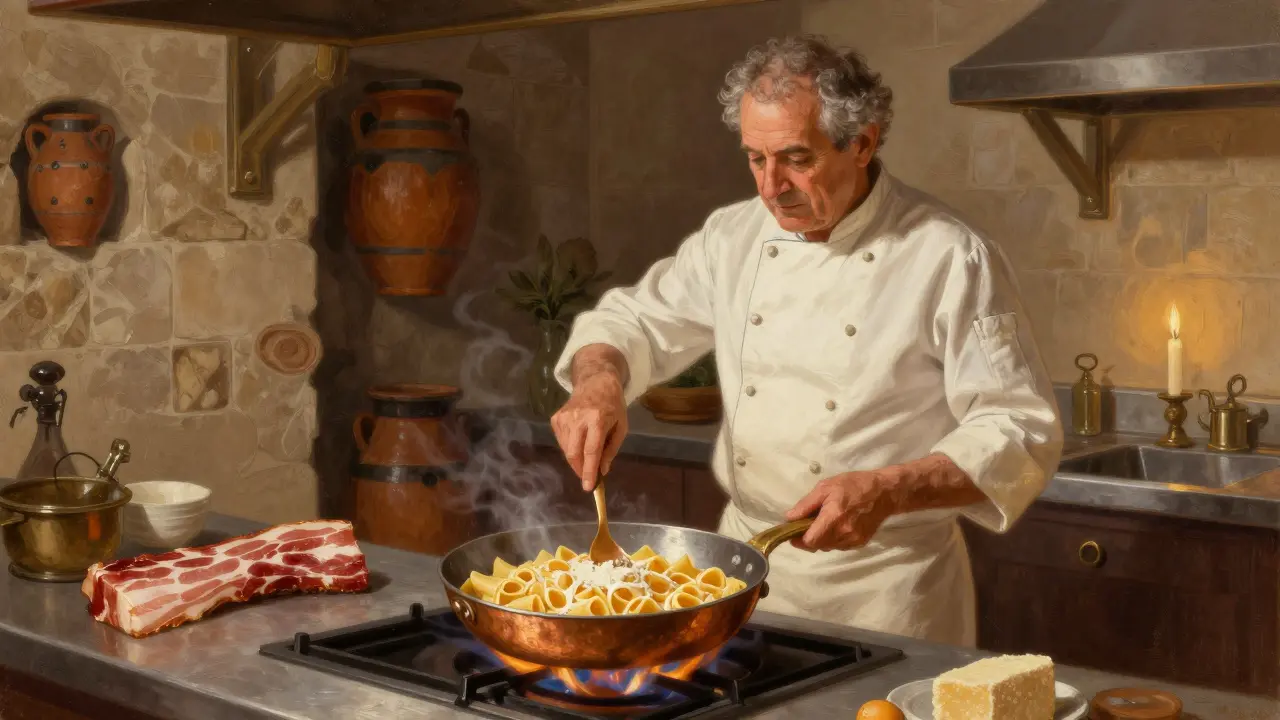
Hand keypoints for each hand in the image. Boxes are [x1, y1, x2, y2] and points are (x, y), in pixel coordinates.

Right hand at [550, 373, 627, 490]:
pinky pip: (562, 442)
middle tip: (588, 478)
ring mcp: (564, 417)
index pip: (591, 450)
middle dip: (580, 470)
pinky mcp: (556, 418)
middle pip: (574, 453)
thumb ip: (612, 449)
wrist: (595, 381)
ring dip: (576, 460)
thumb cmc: (613, 404)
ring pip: (566, 450)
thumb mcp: (621, 426)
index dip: (589, 471)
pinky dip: (570, 448)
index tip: (589, 487)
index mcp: (598, 419)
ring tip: (587, 457)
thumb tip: (602, 470)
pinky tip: (579, 442)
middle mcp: (578, 418)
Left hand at [784, 469, 897, 551]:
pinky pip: (839, 546)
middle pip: (817, 546)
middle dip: (808, 539)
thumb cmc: (853, 485)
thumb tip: (789, 518)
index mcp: (833, 518)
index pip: (810, 541)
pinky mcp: (860, 543)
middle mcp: (843, 533)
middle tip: (806, 525)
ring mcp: (853, 540)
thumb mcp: (826, 487)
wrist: (884, 493)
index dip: (798, 540)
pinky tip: (836, 526)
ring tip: (823, 523)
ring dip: (821, 539)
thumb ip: (806, 504)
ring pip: (828, 547)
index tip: (792, 533)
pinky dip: (833, 539)